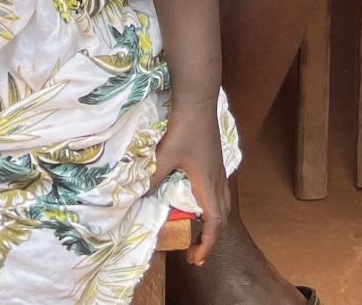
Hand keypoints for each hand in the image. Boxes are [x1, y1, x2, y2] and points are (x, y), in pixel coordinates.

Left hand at [150, 96, 229, 265]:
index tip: (195, 259)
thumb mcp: (164, 156)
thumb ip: (152, 179)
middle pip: (222, 218)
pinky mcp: (217, 162)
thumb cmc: (183, 129)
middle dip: (211, 238)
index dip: (207, 244)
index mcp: (207, 185)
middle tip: (194, 251)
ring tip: (197, 231)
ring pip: (223, 205)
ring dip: (213, 222)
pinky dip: (212, 206)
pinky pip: (220, 193)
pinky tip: (197, 201)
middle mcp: (218, 181)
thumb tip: (138, 200)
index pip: (215, 224)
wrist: (198, 102)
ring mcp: (220, 171)